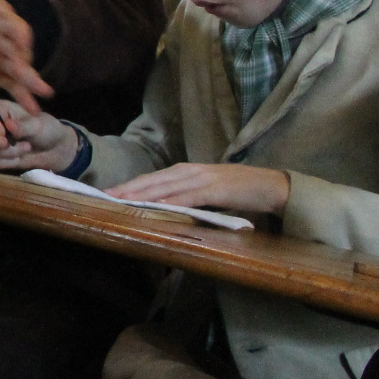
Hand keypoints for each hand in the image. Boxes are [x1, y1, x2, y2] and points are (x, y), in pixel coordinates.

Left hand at [0, 0, 53, 113]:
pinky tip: (34, 110)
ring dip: (32, 85)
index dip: (18, 35)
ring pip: (22, 74)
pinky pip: (14, 87)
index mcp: (10, 26)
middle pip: (21, 57)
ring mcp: (11, 61)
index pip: (15, 30)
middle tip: (42, 83)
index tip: (23, 41)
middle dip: (28, 69)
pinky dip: (24, 98)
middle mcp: (15, 45)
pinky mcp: (3, 74)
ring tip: (46, 95)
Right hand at [0, 100, 78, 170]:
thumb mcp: (38, 125)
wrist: (55, 149)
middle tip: (6, 144)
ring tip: (26, 148)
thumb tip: (9, 126)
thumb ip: (23, 126)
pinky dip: (8, 162)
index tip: (3, 132)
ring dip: (8, 152)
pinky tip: (20, 157)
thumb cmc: (47, 129)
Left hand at [109, 163, 290, 213]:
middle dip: (128, 188)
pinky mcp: (217, 189)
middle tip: (105, 196)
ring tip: (123, 200)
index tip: (109, 192)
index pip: (153, 178)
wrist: (273, 186)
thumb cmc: (240, 191)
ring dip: (143, 193)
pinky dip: (173, 200)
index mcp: (188, 171)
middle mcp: (191, 171)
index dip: (131, 185)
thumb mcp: (208, 193)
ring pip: (166, 186)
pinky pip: (190, 196)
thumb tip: (166, 208)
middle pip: (154, 180)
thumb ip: (188, 197)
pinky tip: (158, 205)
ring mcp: (204, 178)